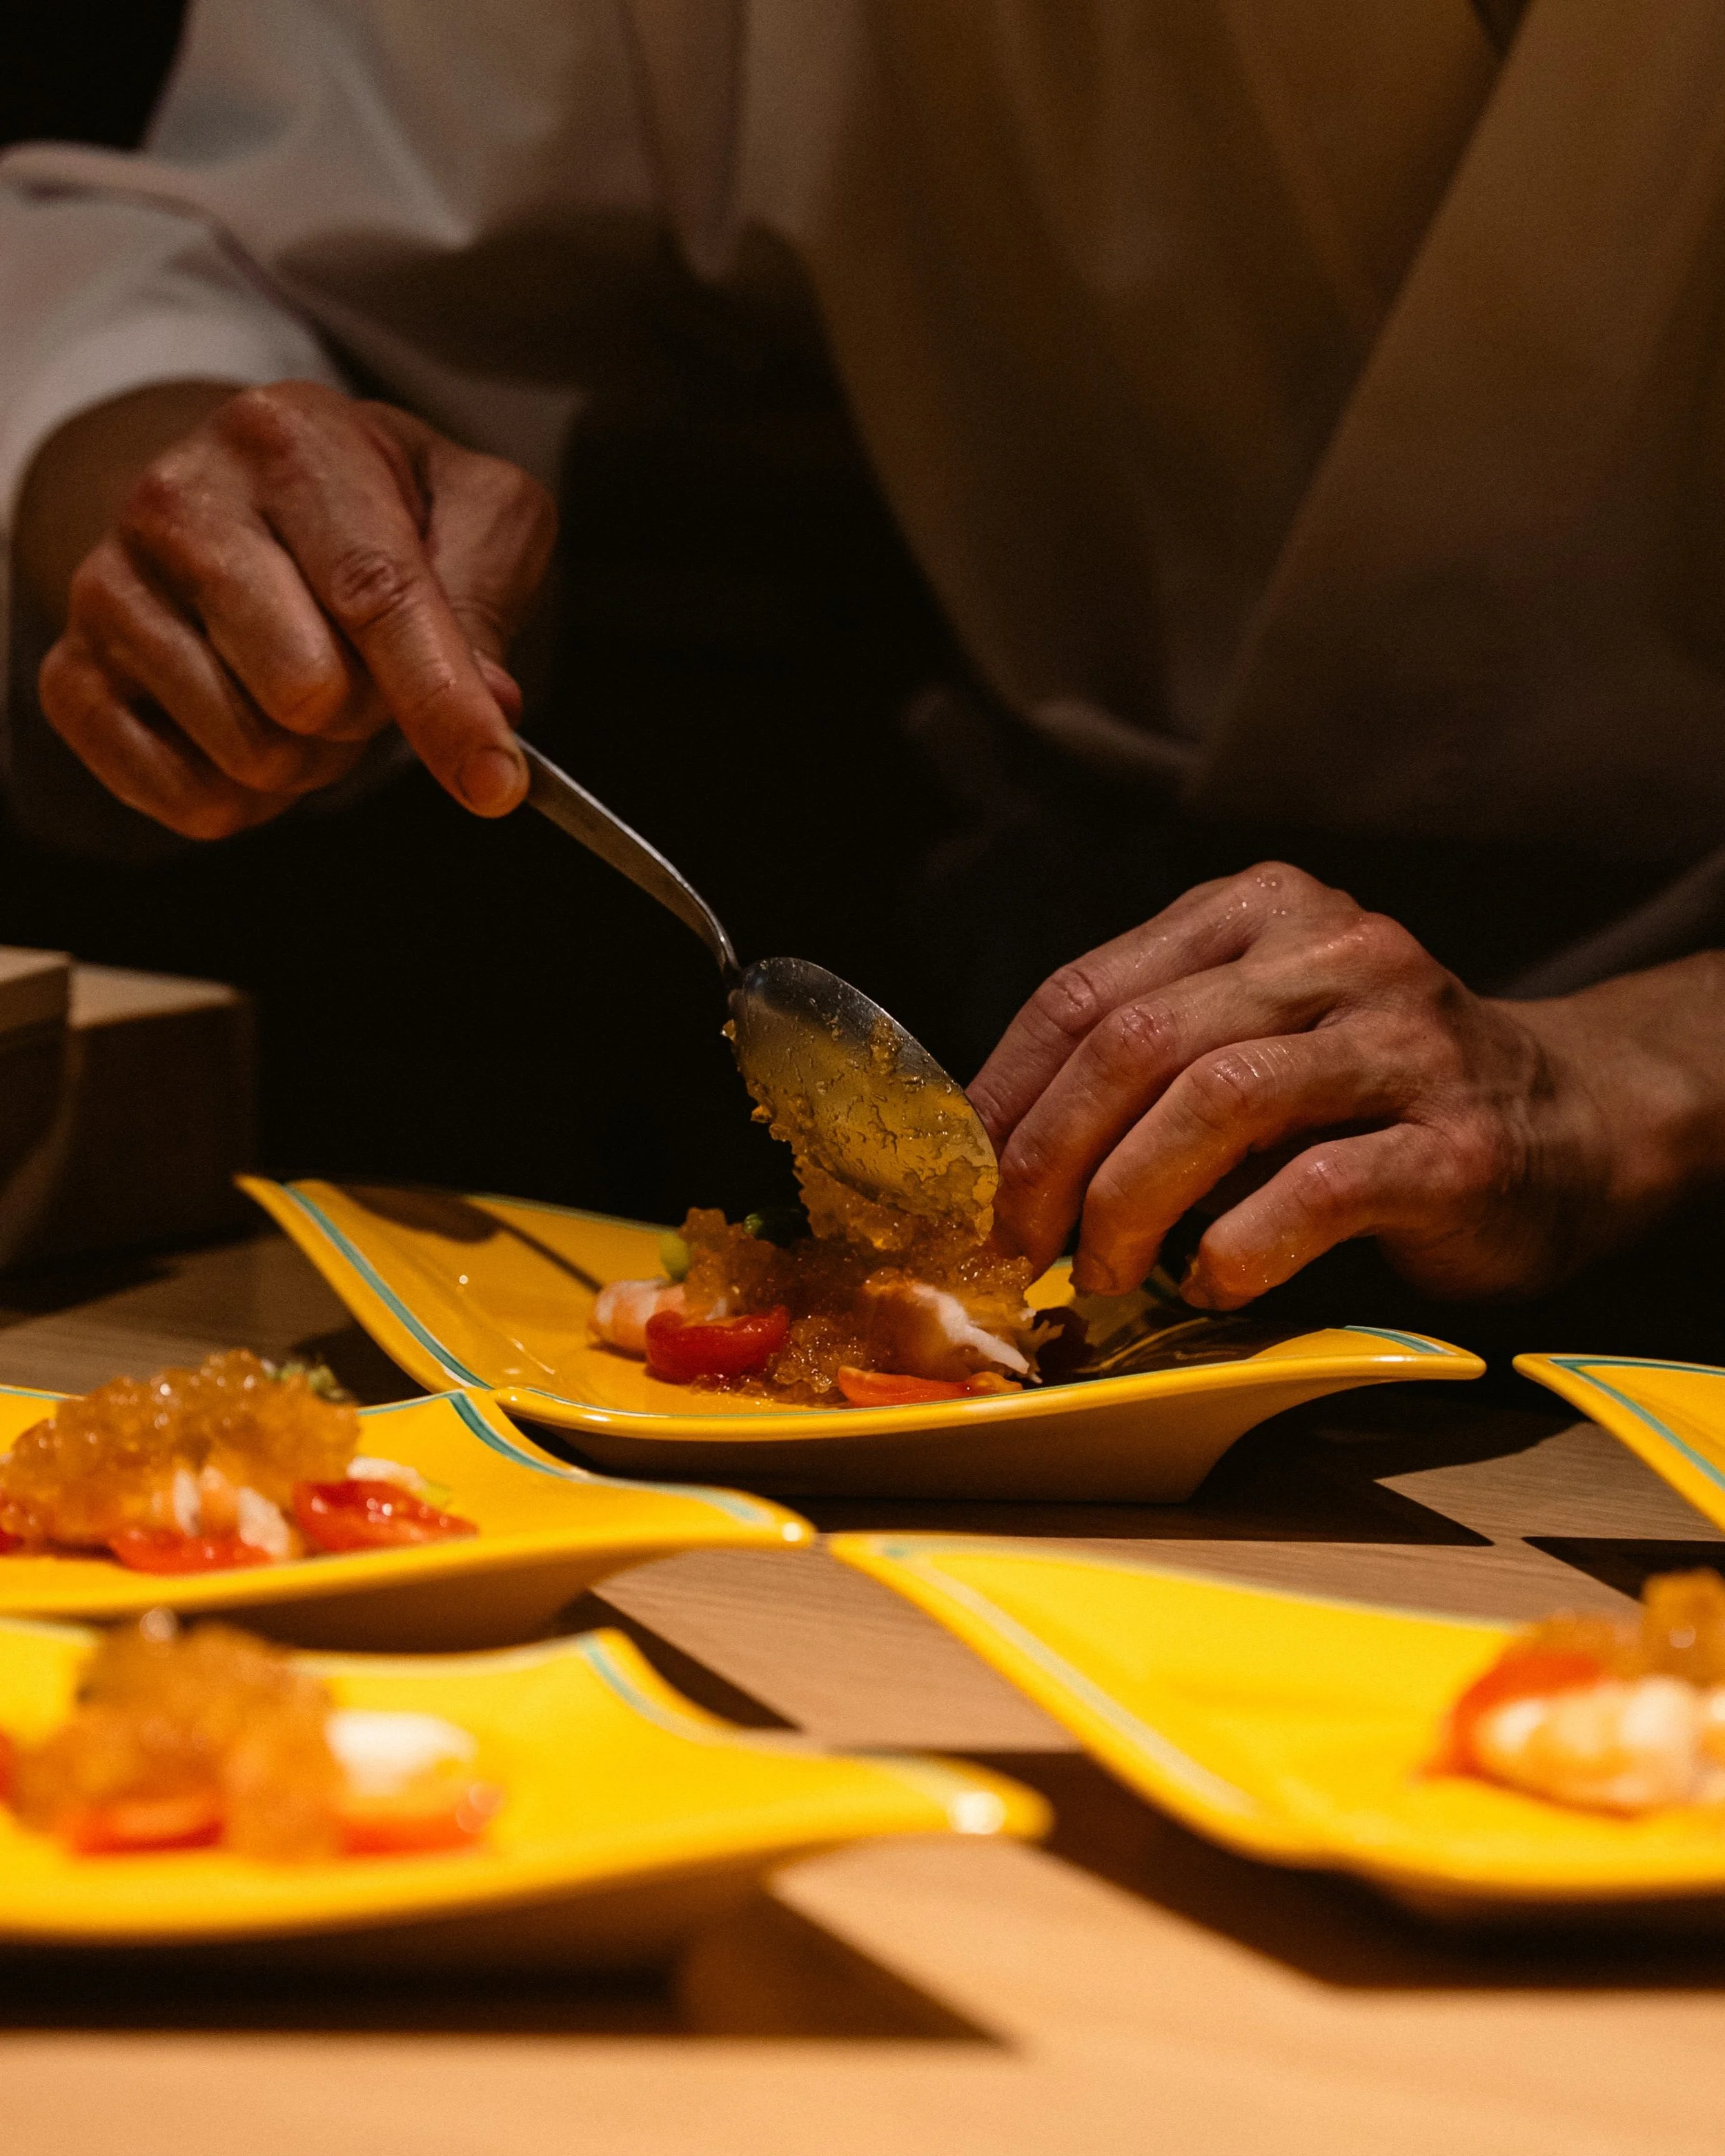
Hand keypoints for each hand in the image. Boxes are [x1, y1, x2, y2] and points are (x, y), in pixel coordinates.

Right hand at [29, 380, 555, 836]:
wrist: (246, 501)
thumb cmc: (378, 512)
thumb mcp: (472, 514)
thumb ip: (489, 596)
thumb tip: (491, 704)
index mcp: (288, 440)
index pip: (375, 592)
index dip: (442, 700)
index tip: (496, 783)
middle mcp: (178, 501)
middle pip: (308, 690)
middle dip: (366, 714)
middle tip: (366, 673)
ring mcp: (108, 588)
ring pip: (253, 752)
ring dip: (310, 756)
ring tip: (303, 688)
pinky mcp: (72, 674)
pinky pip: (187, 794)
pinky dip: (245, 795)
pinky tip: (247, 723)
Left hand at [970, 862, 1721, 1305]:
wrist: (1573, 1124)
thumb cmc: (1373, 1097)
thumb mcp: (1257, 1039)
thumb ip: (1151, 1066)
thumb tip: (997, 1157)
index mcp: (1260, 911)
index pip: (1088, 989)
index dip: (1005, 1091)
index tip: (963, 1177)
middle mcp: (1334, 952)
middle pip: (1138, 1042)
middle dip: (1048, 1154)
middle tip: (1015, 1241)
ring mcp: (1403, 1040)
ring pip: (1217, 1100)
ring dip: (1127, 1202)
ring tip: (1099, 1272)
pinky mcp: (1454, 1142)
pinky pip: (1313, 1189)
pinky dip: (1236, 1247)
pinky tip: (1211, 1284)